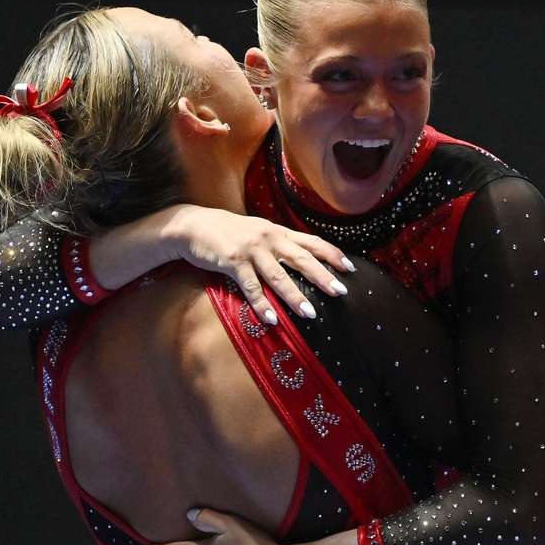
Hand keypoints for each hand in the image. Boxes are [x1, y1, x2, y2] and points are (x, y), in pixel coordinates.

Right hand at [165, 206, 354, 322]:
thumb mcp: (257, 233)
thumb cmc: (228, 233)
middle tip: (340, 292)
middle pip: (301, 259)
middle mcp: (268, 238)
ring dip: (294, 296)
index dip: (332, 254)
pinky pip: (250, 286)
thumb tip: (302, 261)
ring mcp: (250, 250)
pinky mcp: (232, 261)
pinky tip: (271, 319)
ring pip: (278, 276)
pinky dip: (261, 304)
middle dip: (322, 276)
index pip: (311, 242)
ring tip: (310, 314)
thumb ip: (277, 244)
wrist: (193, 225)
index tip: (350, 268)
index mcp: (277, 232)